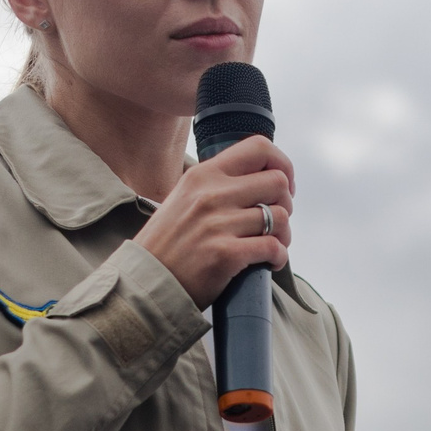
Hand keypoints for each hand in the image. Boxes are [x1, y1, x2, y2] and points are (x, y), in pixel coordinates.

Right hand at [137, 136, 294, 307]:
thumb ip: (216, 185)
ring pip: (279, 217)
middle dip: (285, 203)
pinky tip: (268, 263)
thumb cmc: (167, 244)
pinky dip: (278, 257)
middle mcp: (212, 194)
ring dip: (284, 234)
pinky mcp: (226, 254)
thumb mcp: (184, 198)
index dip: (282, 165)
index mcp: (203, 175)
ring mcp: (219, 224)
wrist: (144, 282)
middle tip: (274, 222)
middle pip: (278, 182)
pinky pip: (273, 247)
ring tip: (272, 245)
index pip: (259, 148)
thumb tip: (257, 178)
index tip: (283, 185)